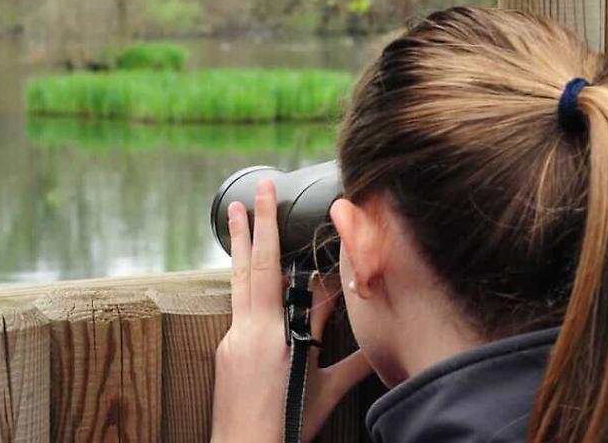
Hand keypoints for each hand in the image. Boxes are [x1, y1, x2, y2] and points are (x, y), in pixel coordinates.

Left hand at [211, 180, 372, 442]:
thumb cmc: (285, 425)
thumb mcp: (325, 391)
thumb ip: (353, 361)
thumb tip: (381, 339)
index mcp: (272, 334)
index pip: (283, 274)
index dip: (288, 239)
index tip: (289, 205)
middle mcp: (247, 330)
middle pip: (253, 265)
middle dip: (257, 223)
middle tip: (257, 188)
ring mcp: (232, 339)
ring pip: (238, 281)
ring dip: (240, 245)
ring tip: (237, 214)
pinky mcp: (226, 351)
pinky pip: (237, 306)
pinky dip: (244, 281)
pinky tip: (245, 272)